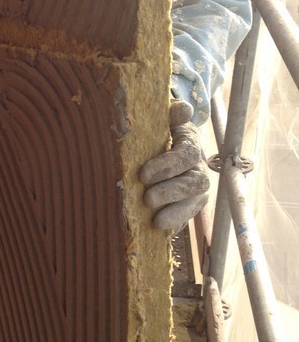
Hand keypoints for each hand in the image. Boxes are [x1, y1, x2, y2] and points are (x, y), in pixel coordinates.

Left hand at [139, 100, 209, 233]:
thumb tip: (183, 109)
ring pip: (194, 204)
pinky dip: (174, 226)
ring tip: (156, 221)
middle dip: (171, 192)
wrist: (157, 147)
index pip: (185, 155)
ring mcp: (195, 192)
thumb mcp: (162, 119)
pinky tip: (159, 233)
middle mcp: (198, 169)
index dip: (167, 166)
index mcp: (190, 145)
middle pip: (194, 183)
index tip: (143, 174)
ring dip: (176, 214)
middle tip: (148, 198)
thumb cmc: (157, 132)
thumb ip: (171, 113)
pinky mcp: (187, 208)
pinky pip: (186, 219)